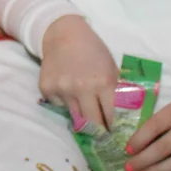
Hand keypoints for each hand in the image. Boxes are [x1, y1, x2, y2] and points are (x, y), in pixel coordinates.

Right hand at [39, 16, 118, 133]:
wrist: (63, 34)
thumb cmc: (93, 51)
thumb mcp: (111, 69)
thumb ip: (116, 93)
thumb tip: (123, 120)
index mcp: (102, 82)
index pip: (112, 117)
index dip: (115, 129)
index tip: (117, 136)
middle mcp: (81, 88)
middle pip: (92, 124)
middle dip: (99, 130)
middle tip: (104, 134)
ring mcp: (62, 90)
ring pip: (75, 118)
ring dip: (83, 117)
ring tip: (87, 112)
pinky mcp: (46, 90)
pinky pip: (60, 107)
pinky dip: (66, 104)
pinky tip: (68, 91)